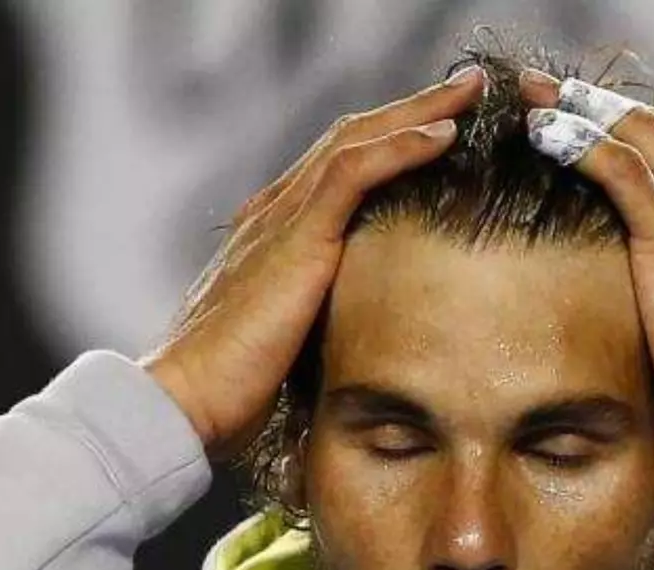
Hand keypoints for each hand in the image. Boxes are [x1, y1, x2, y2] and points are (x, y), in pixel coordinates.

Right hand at [142, 68, 486, 458]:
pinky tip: (440, 136)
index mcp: (273, 235)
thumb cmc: (232, 389)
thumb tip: (368, 336)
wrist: (186, 400)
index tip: (439, 127)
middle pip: (350, 139)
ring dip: (416, 111)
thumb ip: (322, 321)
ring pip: (355, 140)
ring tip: (466, 92)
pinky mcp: (294, 239)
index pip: (337, 168)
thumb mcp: (290, 343)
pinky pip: (351, 172)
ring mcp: (281, 220)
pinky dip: (399, 147)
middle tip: (466, 86)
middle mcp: (274, 213)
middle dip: (411, 109)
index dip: (387, 141)